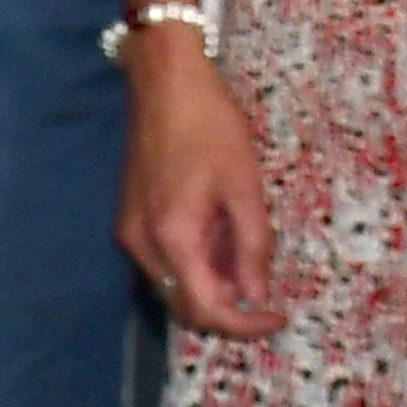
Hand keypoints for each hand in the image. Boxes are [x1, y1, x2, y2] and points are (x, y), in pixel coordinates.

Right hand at [117, 37, 287, 337]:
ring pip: (172, 284)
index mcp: (172, 236)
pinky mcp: (130, 218)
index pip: (206, 308)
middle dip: (227, 309)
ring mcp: (131, 231)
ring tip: (245, 257)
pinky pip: (163, 261)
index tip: (276, 317)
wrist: (163, 81)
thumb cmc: (209, 125)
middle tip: (266, 295)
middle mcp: (142, 244)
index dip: (244, 324)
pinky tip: (218, 237)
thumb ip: (251, 246)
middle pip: (183, 305)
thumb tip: (255, 294)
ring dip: (211, 286)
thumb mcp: (244, 186)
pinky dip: (194, 265)